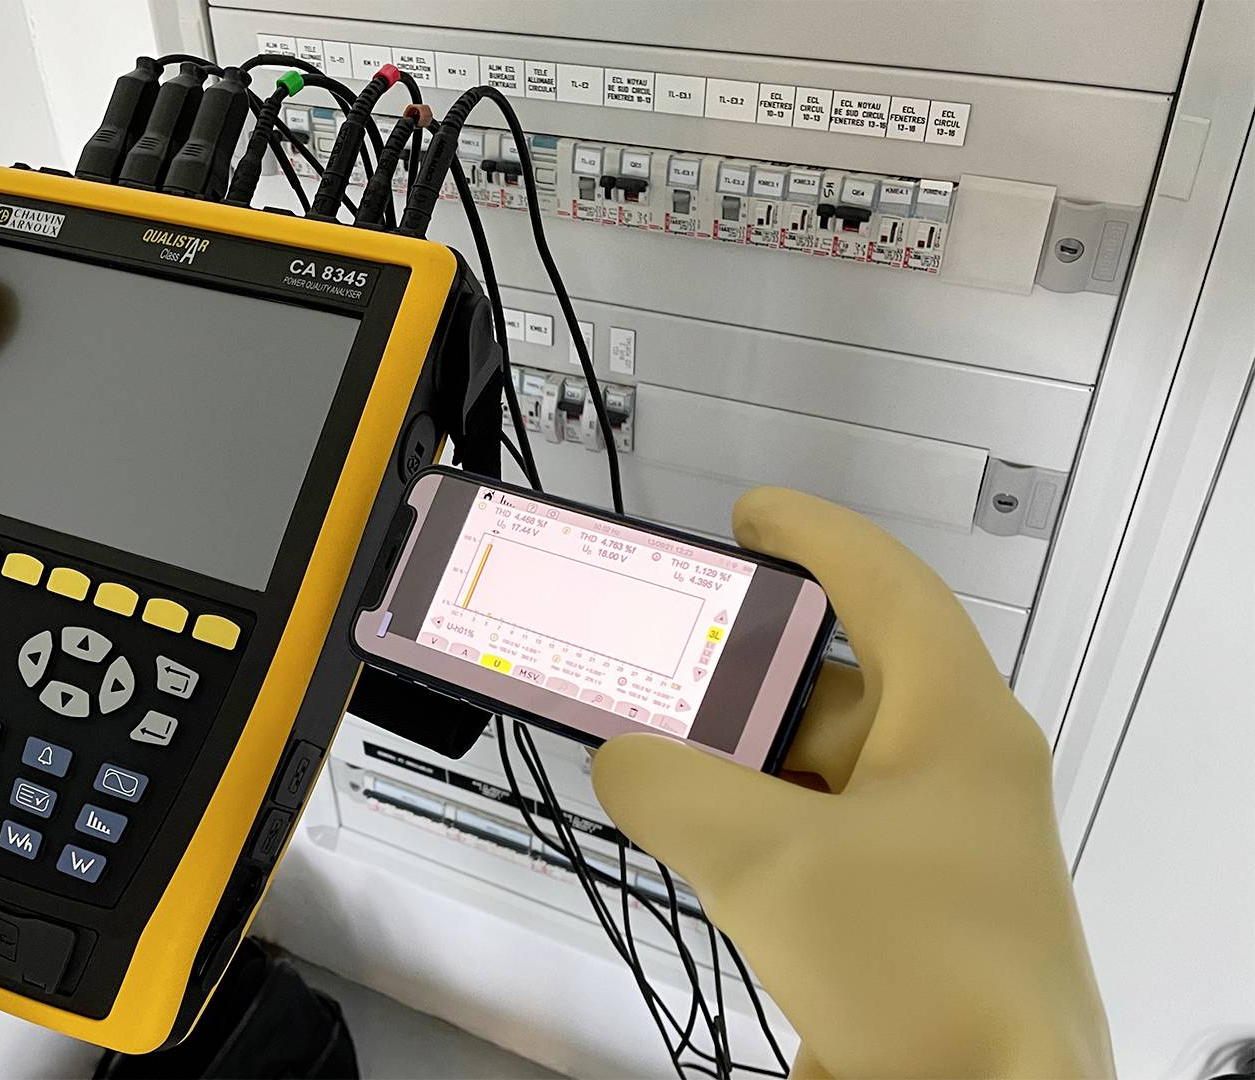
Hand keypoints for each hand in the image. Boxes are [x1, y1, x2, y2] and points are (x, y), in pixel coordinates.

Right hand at [591, 488, 1112, 1077]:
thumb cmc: (917, 968)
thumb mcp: (768, 857)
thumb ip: (670, 787)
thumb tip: (622, 761)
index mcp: (956, 725)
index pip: (887, 587)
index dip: (815, 537)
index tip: (750, 517)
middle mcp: (953, 779)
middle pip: (834, 690)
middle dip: (740, 681)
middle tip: (653, 671)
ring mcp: (934, 856)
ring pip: (817, 779)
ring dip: (737, 772)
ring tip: (650, 766)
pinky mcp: (907, 925)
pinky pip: (819, 850)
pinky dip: (757, 839)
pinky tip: (696, 855)